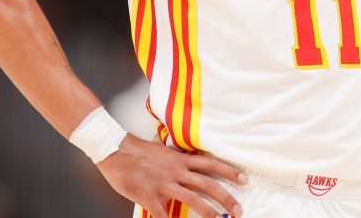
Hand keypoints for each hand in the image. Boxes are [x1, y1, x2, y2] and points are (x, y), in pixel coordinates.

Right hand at [96, 134, 247, 217]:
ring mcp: (165, 184)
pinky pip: (164, 215)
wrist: (115, 150)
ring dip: (209, 212)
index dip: (229, 171)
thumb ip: (178, 163)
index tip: (245, 179)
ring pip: (194, 199)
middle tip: (239, 209)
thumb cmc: (138, 152)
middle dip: (226, 198)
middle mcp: (177, 171)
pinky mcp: (150, 196)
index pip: (211, 164)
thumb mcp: (164, 154)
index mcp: (181, 160)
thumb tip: (189, 170)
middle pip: (208, 184)